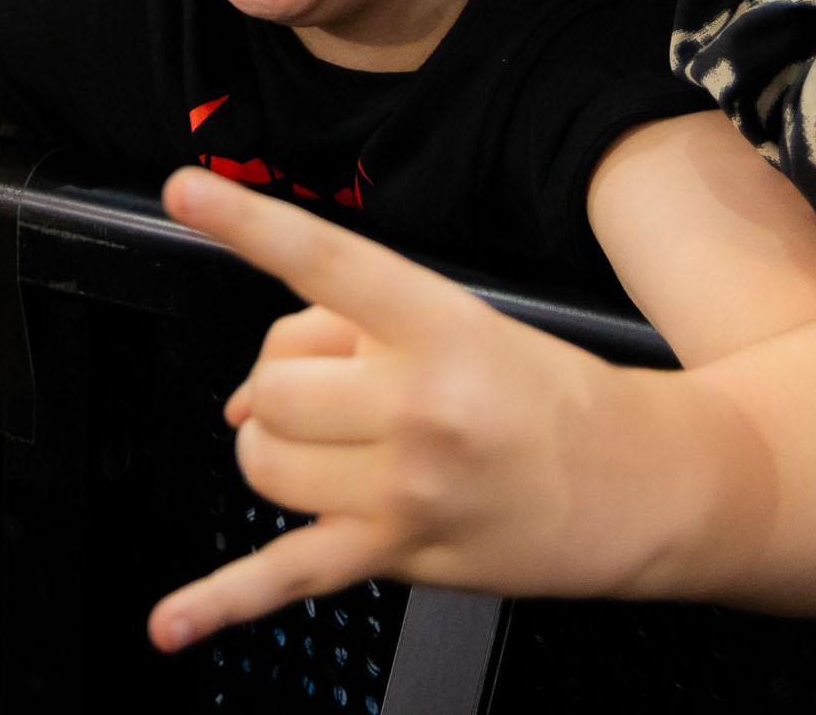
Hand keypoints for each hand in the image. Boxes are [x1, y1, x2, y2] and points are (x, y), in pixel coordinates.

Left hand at [142, 168, 641, 646]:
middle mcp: (421, 408)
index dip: (248, 225)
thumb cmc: (547, 396)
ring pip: (263, 463)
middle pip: (273, 387)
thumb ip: (350, 338)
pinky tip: (169, 623)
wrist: (645, 484)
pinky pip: (287, 578)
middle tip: (339, 391)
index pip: (328, 263)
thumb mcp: (463, 325)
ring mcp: (407, 491)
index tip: (184, 192)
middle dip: (285, 386)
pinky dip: (219, 602)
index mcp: (441, 328)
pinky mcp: (399, 556)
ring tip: (332, 446)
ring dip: (274, 451)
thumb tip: (246, 401)